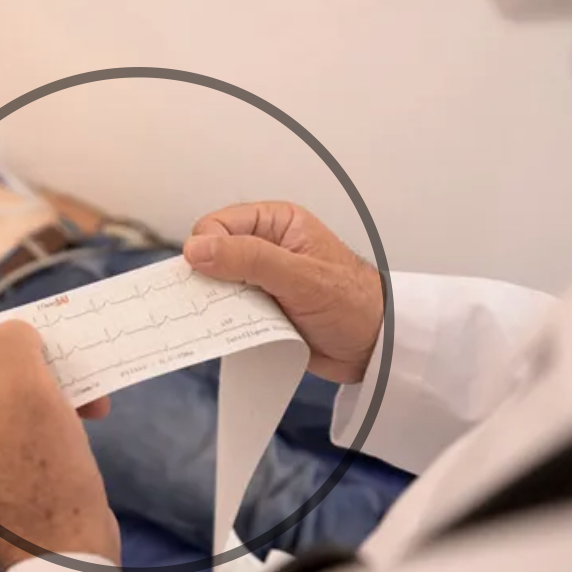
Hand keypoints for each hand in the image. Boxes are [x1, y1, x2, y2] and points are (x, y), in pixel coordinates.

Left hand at [0, 321, 119, 570]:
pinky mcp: (0, 481)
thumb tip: (13, 331)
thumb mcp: (31, 396)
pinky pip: (20, 433)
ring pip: (10, 405)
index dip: (1, 343)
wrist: (67, 560)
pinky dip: (51, 420)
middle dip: (38, 371)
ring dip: (53, 393)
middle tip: (76, 372)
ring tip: (94, 400)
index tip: (44, 349)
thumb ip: (14, 347)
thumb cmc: (45, 479)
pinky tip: (86, 420)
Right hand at [183, 202, 384, 383]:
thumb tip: (197, 248)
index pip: (216, 225)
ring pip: (216, 287)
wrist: (375, 348)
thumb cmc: (353, 304)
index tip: (207, 276)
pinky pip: (229, 313)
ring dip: (219, 305)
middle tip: (223, 301)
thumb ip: (249, 258)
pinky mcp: (260, 310)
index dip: (206, 249)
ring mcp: (261, 280)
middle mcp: (265, 247)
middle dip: (209, 279)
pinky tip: (239, 332)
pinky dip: (229, 324)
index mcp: (275, 223)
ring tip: (238, 317)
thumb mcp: (300, 276)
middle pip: (211, 256)